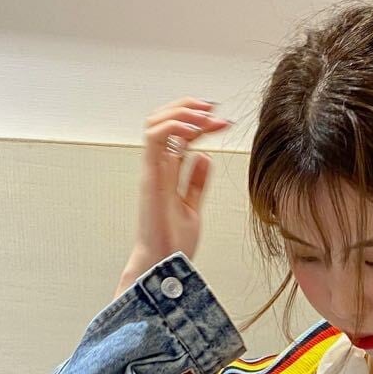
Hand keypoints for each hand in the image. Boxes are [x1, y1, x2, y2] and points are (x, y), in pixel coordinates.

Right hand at [118, 97, 232, 290]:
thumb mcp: (193, 208)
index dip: (199, 122)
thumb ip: (197, 183)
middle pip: (165, 123)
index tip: (222, 121)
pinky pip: (154, 139)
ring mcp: (152, 171)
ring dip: (181, 112)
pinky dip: (173, 126)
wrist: (166, 264)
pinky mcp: (150, 177)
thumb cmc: (174, 244)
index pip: (180, 136)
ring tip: (206, 115)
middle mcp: (158, 169)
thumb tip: (205, 158)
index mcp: (168, 174)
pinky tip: (194, 128)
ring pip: (156, 123)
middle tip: (214, 110)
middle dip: (189, 109)